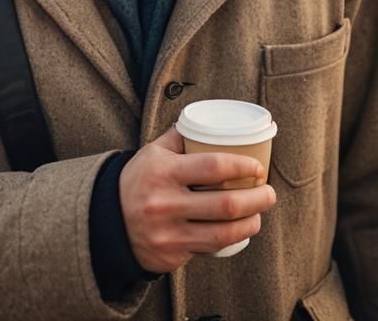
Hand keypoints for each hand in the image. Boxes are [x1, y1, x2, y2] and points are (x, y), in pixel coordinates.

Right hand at [119, 126, 276, 272]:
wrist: (108, 221)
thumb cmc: (137, 181)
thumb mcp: (152, 153)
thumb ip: (178, 138)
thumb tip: (205, 123)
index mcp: (164, 172)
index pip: (213, 167)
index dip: (242, 167)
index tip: (258, 168)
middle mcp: (166, 203)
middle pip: (225, 204)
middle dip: (256, 199)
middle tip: (269, 193)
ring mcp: (169, 233)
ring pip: (223, 233)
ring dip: (250, 223)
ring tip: (259, 214)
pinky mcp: (172, 256)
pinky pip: (209, 249)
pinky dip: (230, 239)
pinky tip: (240, 230)